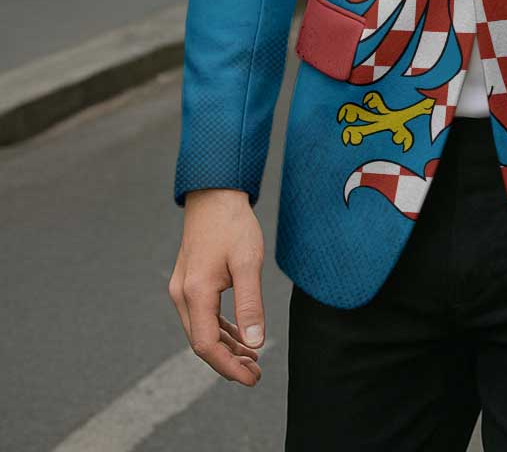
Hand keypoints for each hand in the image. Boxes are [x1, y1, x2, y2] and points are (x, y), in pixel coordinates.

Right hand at [168, 188, 265, 385]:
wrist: (215, 195)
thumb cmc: (233, 225)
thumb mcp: (248, 263)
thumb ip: (250, 304)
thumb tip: (255, 343)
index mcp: (195, 292)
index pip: (206, 345)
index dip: (228, 367)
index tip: (252, 378)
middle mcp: (182, 294)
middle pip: (202, 342)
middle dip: (229, 362)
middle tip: (256, 374)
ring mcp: (182, 288)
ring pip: (202, 330)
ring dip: (226, 347)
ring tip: (252, 359)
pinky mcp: (189, 282)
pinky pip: (203, 315)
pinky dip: (221, 329)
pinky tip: (239, 336)